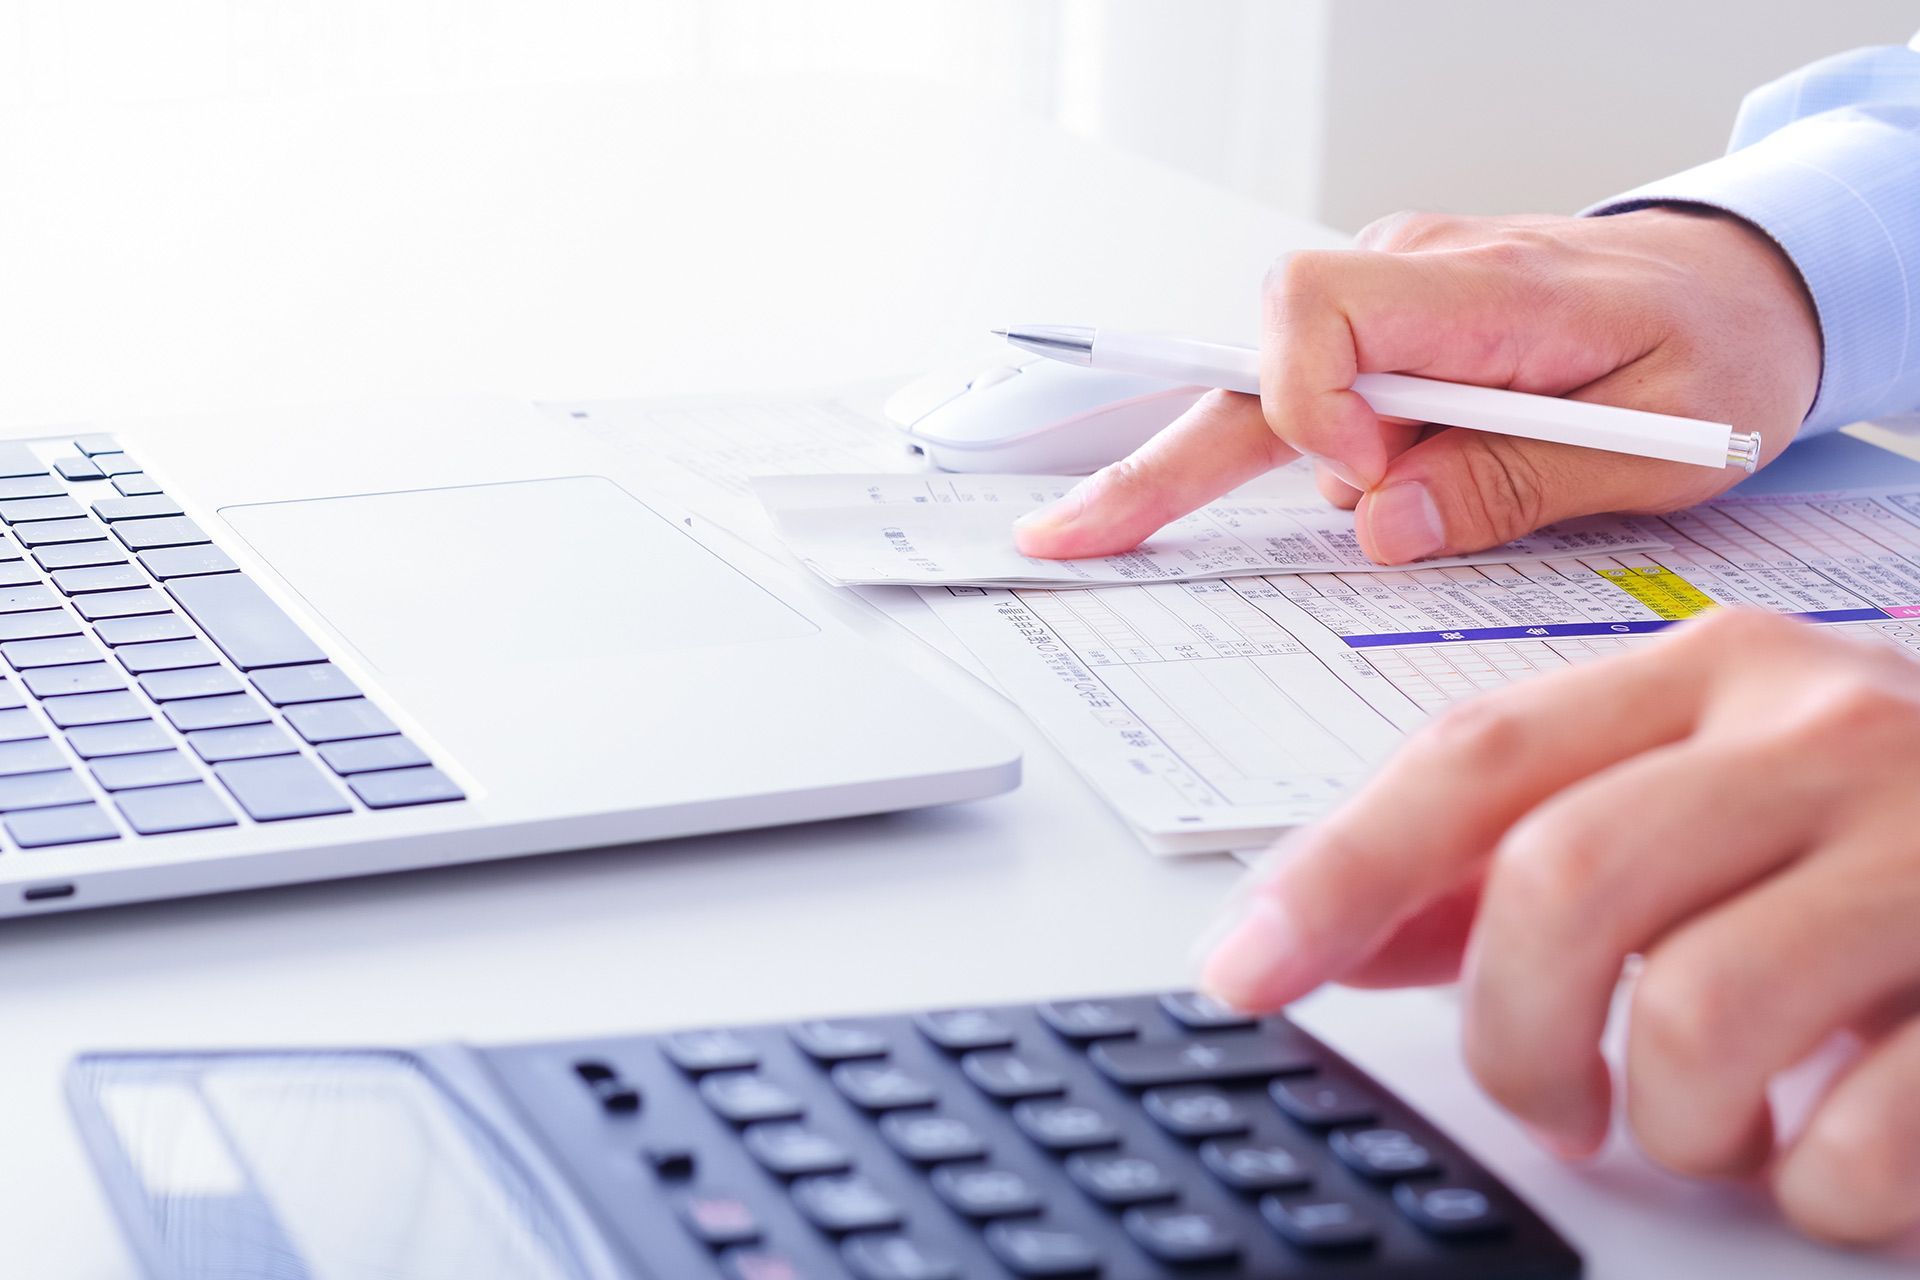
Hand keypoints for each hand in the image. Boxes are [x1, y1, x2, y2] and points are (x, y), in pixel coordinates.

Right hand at [1013, 208, 1820, 563]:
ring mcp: (1390, 302)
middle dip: (1159, 463)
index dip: (1309, 404)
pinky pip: (1306, 399)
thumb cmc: (1717, 348)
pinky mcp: (1386, 335)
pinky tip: (1290, 494)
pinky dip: (1282, 457)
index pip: (1318, 306)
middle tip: (1070, 535)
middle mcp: (1414, 278)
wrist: (1742, 285)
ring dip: (1268, 474)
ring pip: (1267, 392)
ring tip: (1342, 509)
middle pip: (1249, 364)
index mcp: (1485, 289)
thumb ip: (1517, 480)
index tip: (1363, 478)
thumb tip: (1379, 521)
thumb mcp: (1662, 443)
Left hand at [1201, 610, 1919, 1243]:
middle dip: (1511, 1033)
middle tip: (1548, 1094)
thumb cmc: (1901, 830)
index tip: (1241, 972)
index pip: (1472, 762)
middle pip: (1558, 888)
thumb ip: (1526, 850)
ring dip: (1665, 1121)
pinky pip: (1851, 1142)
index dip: (1336, 875)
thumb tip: (1345, 930)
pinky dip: (1808, 1188)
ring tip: (1713, 1118)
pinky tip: (1835, 1151)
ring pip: (1691, 1019)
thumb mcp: (1707, 796)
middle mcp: (1821, 730)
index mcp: (1715, 675)